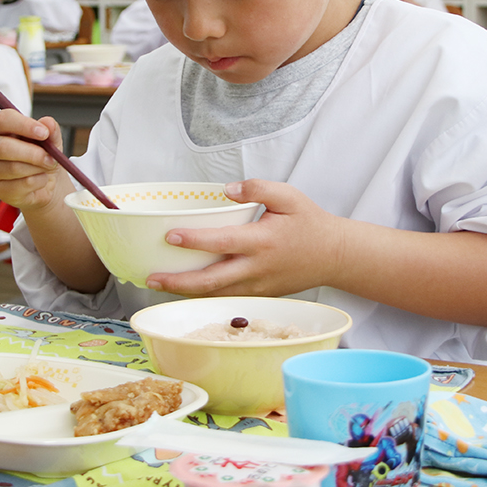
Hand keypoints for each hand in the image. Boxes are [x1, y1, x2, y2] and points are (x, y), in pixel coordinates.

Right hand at [0, 109, 67, 211]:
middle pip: (3, 147)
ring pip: (14, 168)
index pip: (2, 120)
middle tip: (51, 157)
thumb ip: (50, 130)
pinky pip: (22, 184)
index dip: (24, 125)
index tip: (44, 133)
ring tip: (48, 166)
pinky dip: (39, 181)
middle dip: (32, 153)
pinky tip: (41, 178)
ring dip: (38, 168)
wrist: (43, 181)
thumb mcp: (50, 139)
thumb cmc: (40, 154)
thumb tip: (48, 123)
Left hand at [145, 180, 346, 296]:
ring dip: (187, 292)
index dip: (194, 240)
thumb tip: (227, 190)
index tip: (170, 236)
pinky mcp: (260, 295)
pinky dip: (205, 296)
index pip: (222, 242)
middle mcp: (257, 268)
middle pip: (211, 280)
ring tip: (160, 286)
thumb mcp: (289, 196)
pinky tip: (187, 290)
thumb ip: (257, 188)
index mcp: (262, 241)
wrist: (335, 255)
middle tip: (152, 278)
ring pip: (216, 294)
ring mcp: (258, 286)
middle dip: (179, 282)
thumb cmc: (310, 223)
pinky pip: (228, 298)